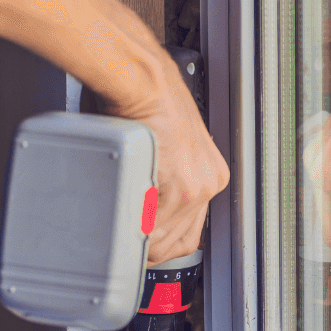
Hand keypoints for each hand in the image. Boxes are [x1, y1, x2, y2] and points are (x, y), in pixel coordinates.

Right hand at [102, 54, 230, 264]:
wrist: (144, 84)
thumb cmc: (148, 106)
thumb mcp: (169, 148)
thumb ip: (167, 178)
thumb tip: (150, 205)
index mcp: (210, 175)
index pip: (189, 231)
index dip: (162, 242)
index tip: (146, 244)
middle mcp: (208, 183)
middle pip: (176, 241)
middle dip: (149, 245)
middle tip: (128, 242)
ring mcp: (195, 187)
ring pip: (161, 238)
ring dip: (137, 238)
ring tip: (120, 228)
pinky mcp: (177, 187)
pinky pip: (149, 225)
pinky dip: (132, 225)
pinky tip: (120, 216)